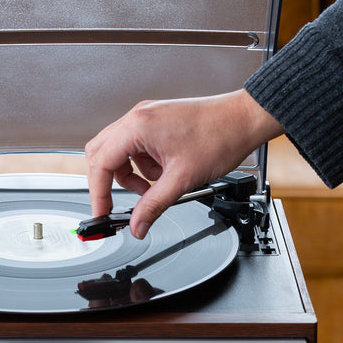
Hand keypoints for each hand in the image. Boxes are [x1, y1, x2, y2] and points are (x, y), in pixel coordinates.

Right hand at [84, 89, 282, 238]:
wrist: (244, 119)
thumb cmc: (220, 137)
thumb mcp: (182, 180)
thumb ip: (153, 205)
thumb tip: (136, 225)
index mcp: (138, 126)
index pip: (101, 163)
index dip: (98, 192)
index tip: (102, 212)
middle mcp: (138, 117)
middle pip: (102, 154)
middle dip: (109, 182)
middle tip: (118, 204)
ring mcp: (147, 117)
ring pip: (119, 151)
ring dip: (130, 174)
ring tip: (154, 187)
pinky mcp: (157, 120)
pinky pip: (136, 146)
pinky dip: (143, 164)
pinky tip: (164, 172)